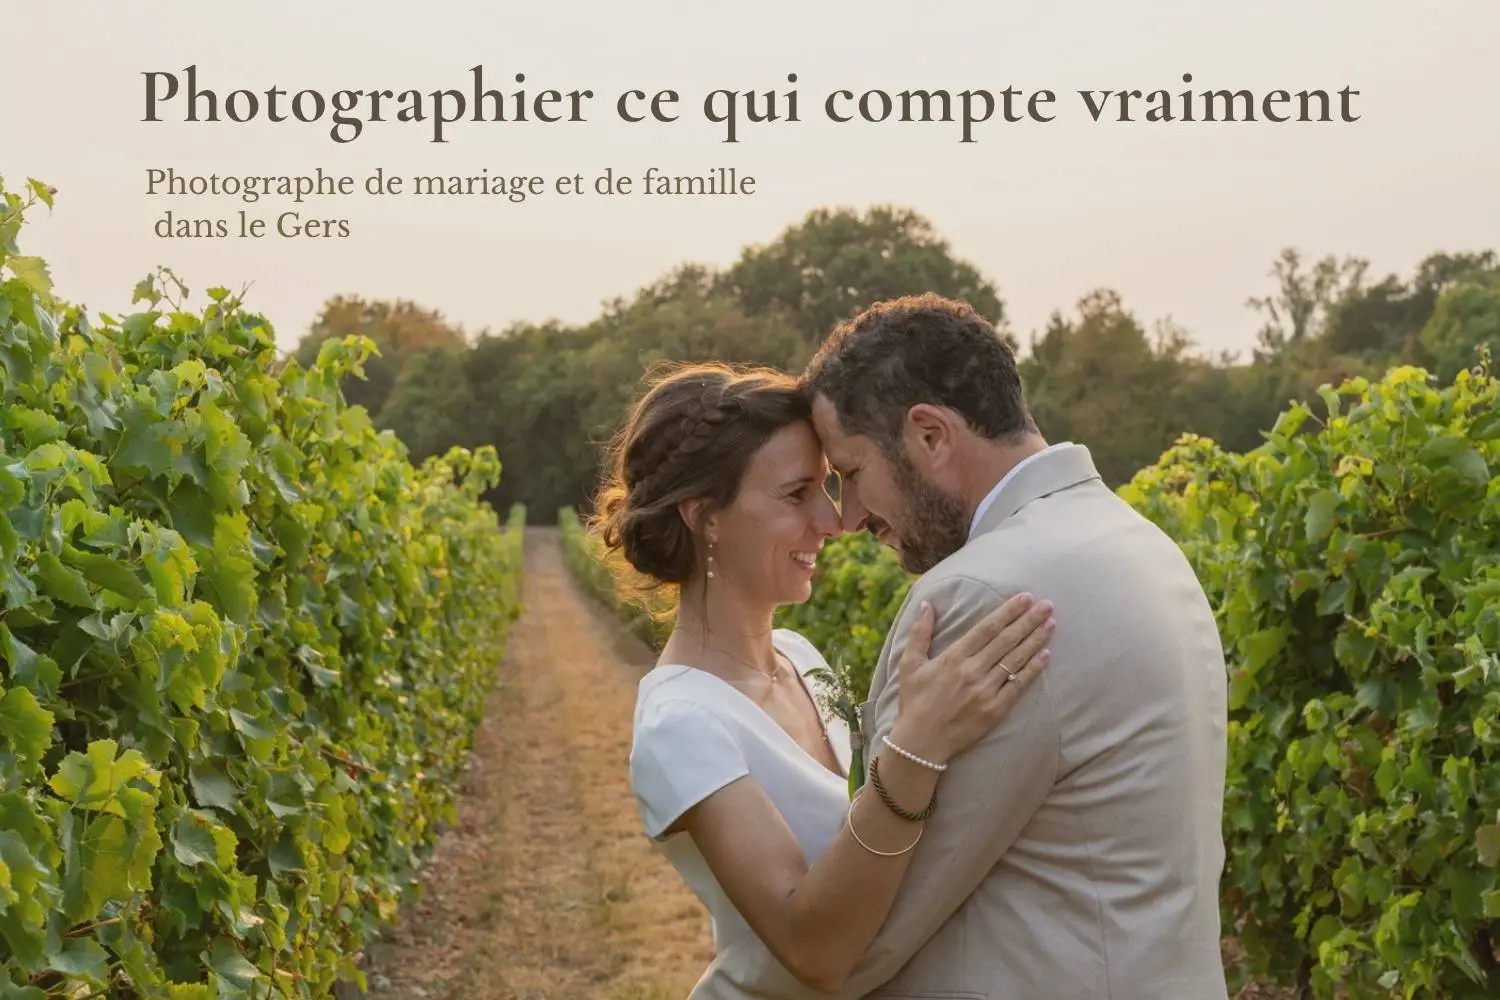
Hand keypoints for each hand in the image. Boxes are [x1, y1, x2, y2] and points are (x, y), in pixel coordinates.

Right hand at [890, 592, 1054, 765]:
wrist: (921, 742)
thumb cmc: (915, 701)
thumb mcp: (909, 664)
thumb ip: (919, 632)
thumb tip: (926, 604)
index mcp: (953, 657)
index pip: (987, 628)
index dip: (1008, 611)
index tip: (1025, 597)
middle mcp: (972, 671)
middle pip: (1007, 640)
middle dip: (1029, 620)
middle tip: (1047, 604)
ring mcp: (986, 691)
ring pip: (1016, 660)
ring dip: (1036, 640)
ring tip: (1051, 623)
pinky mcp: (995, 710)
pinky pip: (1018, 686)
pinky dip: (1033, 669)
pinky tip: (1046, 655)